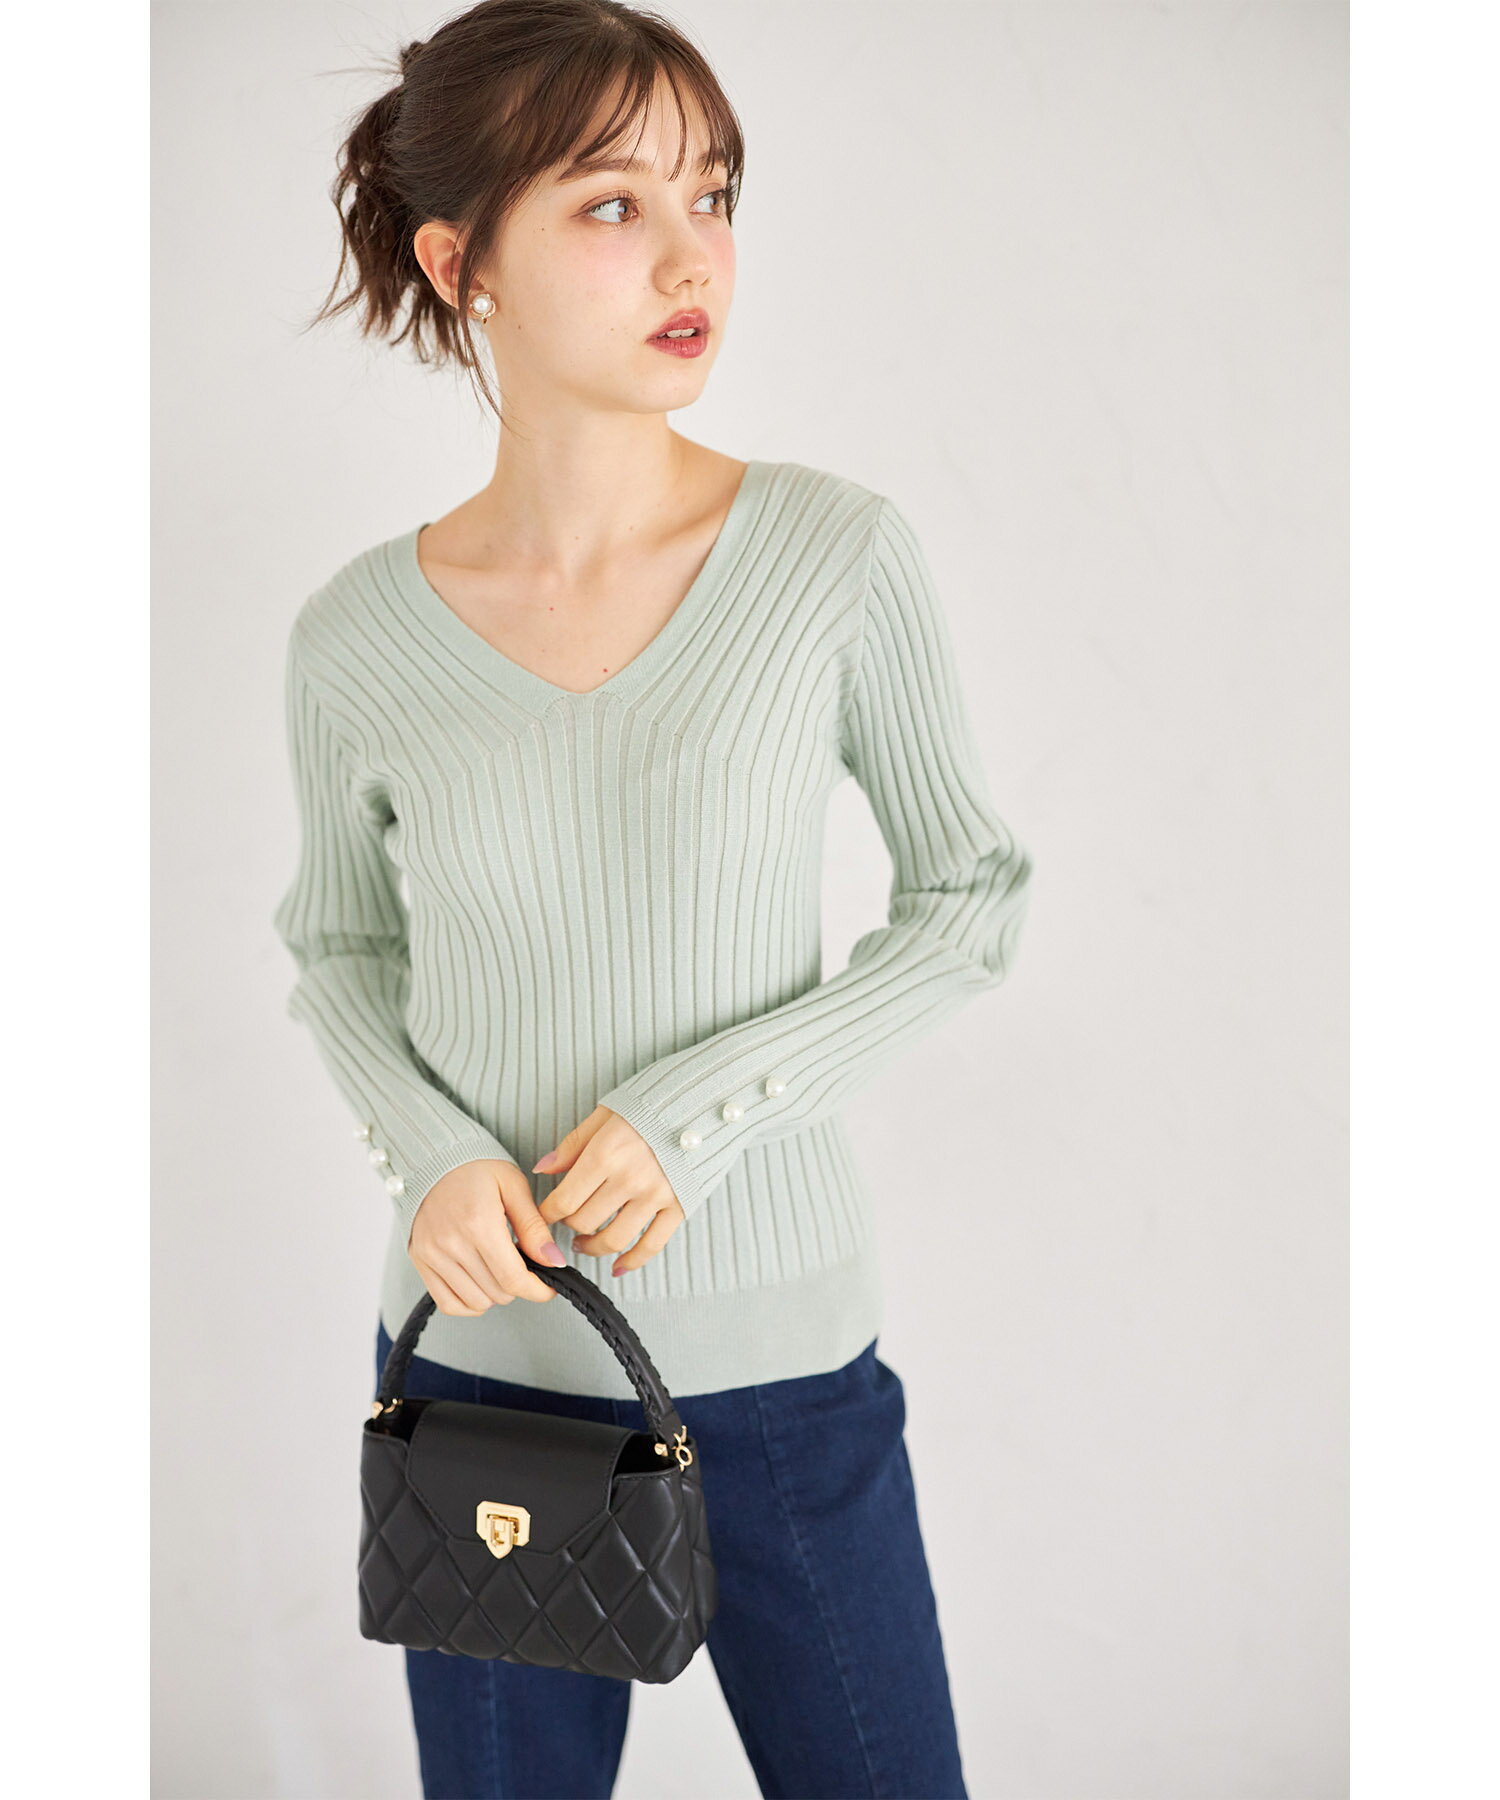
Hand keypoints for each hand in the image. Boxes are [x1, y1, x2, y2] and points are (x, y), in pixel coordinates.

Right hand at [406, 1159, 565, 1314]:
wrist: (434, 1158)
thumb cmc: (477, 1169)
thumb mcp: (514, 1187)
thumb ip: (534, 1227)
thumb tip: (554, 1260)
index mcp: (478, 1222)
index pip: (512, 1278)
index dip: (537, 1290)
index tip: (548, 1288)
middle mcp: (451, 1242)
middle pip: (497, 1293)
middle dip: (518, 1285)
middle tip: (522, 1264)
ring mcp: (432, 1254)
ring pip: (476, 1303)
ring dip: (496, 1294)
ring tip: (499, 1268)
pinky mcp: (420, 1260)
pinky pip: (448, 1304)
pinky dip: (470, 1303)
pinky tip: (480, 1284)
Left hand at [533, 1107, 685, 1274]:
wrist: (701, 1102)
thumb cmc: (650, 1105)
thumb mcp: (605, 1114)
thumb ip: (572, 1145)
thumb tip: (542, 1169)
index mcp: (605, 1153)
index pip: (564, 1200)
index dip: (548, 1213)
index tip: (546, 1214)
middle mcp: (628, 1178)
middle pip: (584, 1222)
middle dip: (569, 1226)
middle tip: (567, 1222)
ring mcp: (655, 1195)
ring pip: (613, 1239)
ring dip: (593, 1248)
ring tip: (585, 1244)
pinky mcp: (679, 1206)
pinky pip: (651, 1245)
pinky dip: (632, 1261)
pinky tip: (618, 1266)